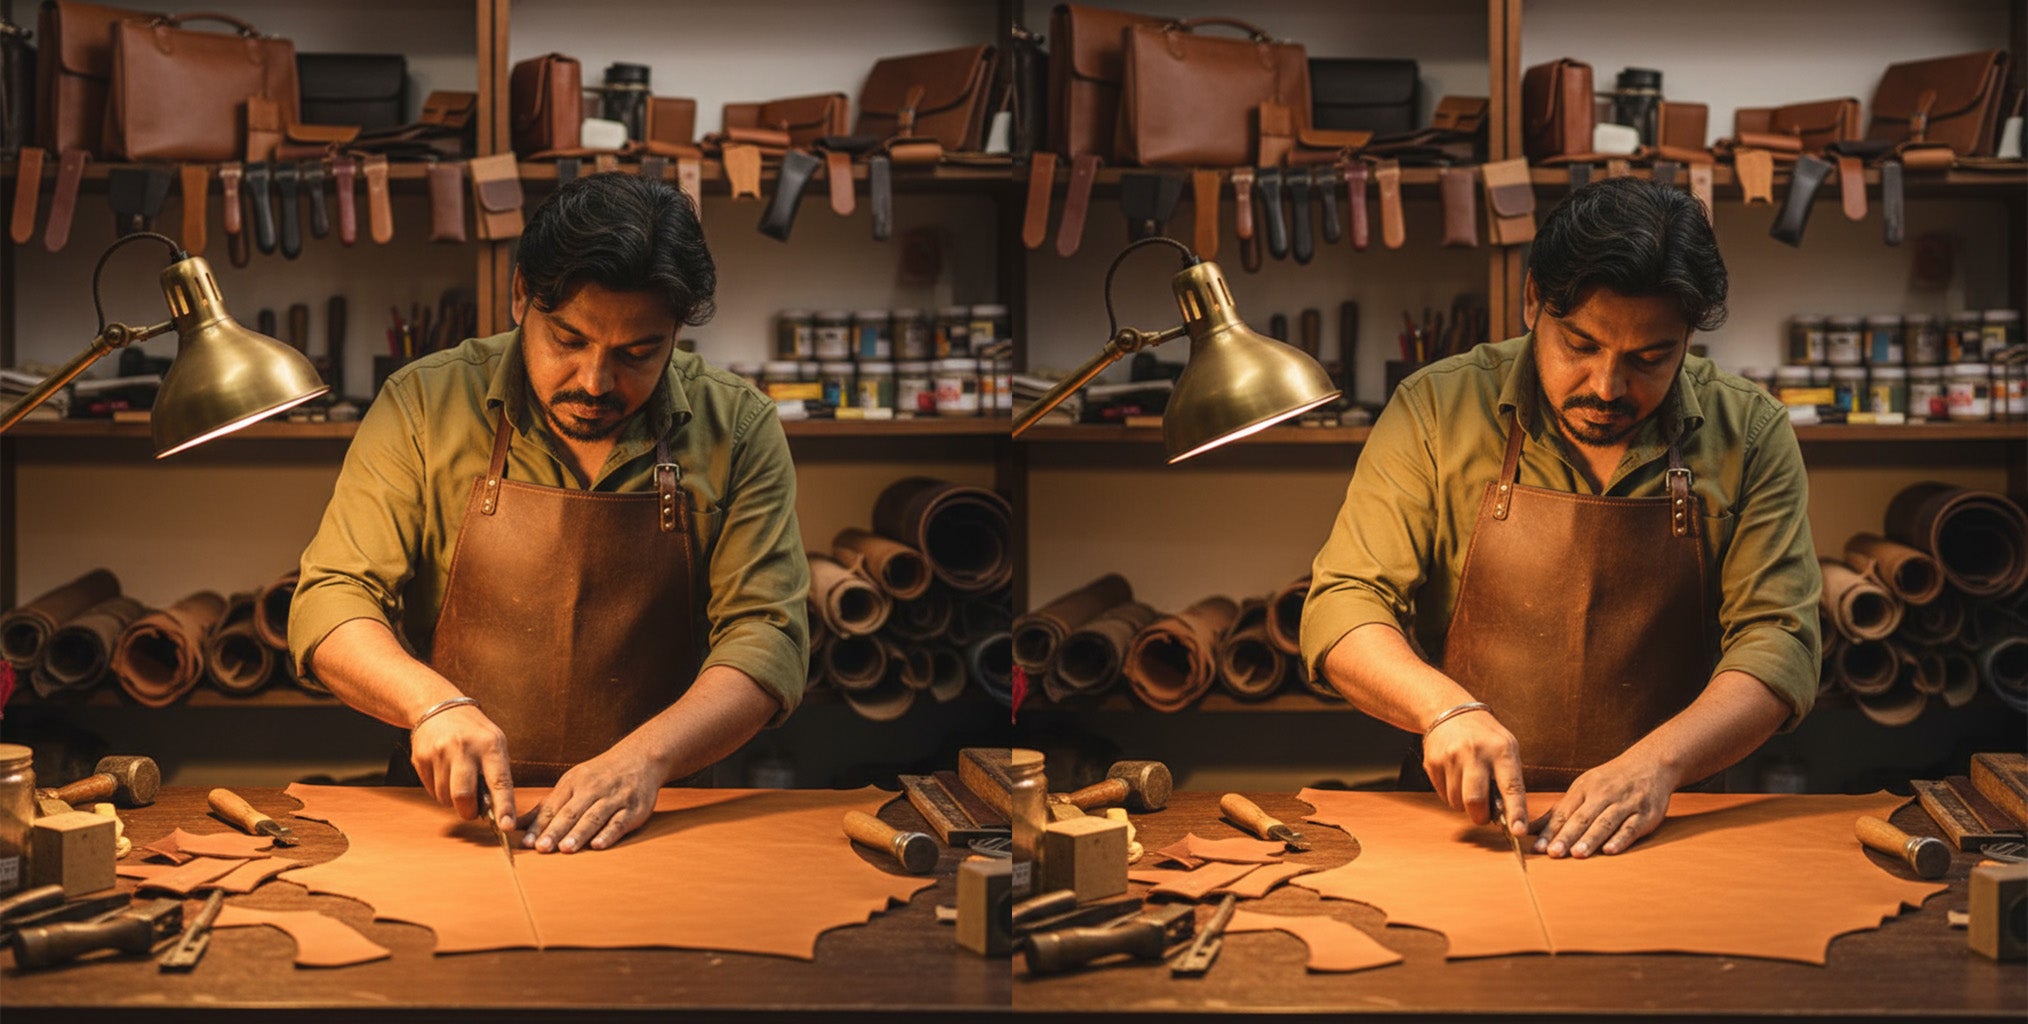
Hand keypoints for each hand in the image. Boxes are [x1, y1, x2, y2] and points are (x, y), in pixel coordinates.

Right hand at [409, 704, 515, 829]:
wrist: (439, 707)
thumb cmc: (474, 732)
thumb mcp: (495, 743)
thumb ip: (497, 773)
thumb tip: (497, 811)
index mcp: (489, 745)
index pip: (499, 781)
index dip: (504, 807)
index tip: (507, 826)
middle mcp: (463, 748)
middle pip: (462, 795)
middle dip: (468, 811)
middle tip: (472, 810)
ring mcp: (439, 753)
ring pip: (445, 797)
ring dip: (453, 800)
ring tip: (458, 781)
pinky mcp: (421, 758)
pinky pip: (431, 791)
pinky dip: (440, 790)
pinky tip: (444, 772)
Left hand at [516, 748, 664, 853]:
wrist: (641, 758)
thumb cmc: (600, 775)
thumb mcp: (572, 783)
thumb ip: (546, 807)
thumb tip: (515, 824)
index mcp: (573, 783)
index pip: (553, 808)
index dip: (539, 826)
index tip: (527, 842)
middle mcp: (592, 789)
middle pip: (571, 813)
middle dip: (556, 831)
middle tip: (542, 848)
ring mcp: (614, 798)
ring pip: (593, 817)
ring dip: (579, 833)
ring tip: (566, 849)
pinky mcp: (634, 809)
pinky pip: (619, 822)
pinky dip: (608, 833)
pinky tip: (598, 845)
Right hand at [1422, 709, 1527, 834]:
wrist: (1450, 712)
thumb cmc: (1486, 736)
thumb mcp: (1506, 748)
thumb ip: (1509, 779)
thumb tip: (1509, 817)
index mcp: (1501, 750)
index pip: (1511, 786)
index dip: (1515, 812)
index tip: (1518, 831)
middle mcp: (1474, 753)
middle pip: (1474, 800)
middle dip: (1480, 815)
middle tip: (1483, 815)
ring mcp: (1450, 757)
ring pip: (1457, 802)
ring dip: (1464, 804)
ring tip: (1468, 785)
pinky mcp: (1433, 762)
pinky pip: (1443, 794)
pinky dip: (1451, 794)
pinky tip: (1455, 776)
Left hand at [1530, 751, 1676, 857]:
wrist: (1651, 764)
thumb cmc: (1610, 781)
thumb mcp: (1583, 788)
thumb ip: (1559, 811)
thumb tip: (1528, 828)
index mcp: (1584, 789)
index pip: (1564, 813)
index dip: (1550, 831)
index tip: (1538, 848)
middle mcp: (1603, 795)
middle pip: (1582, 818)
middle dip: (1567, 836)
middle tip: (1553, 853)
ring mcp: (1625, 804)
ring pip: (1605, 823)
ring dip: (1590, 839)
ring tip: (1577, 854)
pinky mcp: (1645, 814)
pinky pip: (1631, 827)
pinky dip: (1620, 839)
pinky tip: (1610, 850)